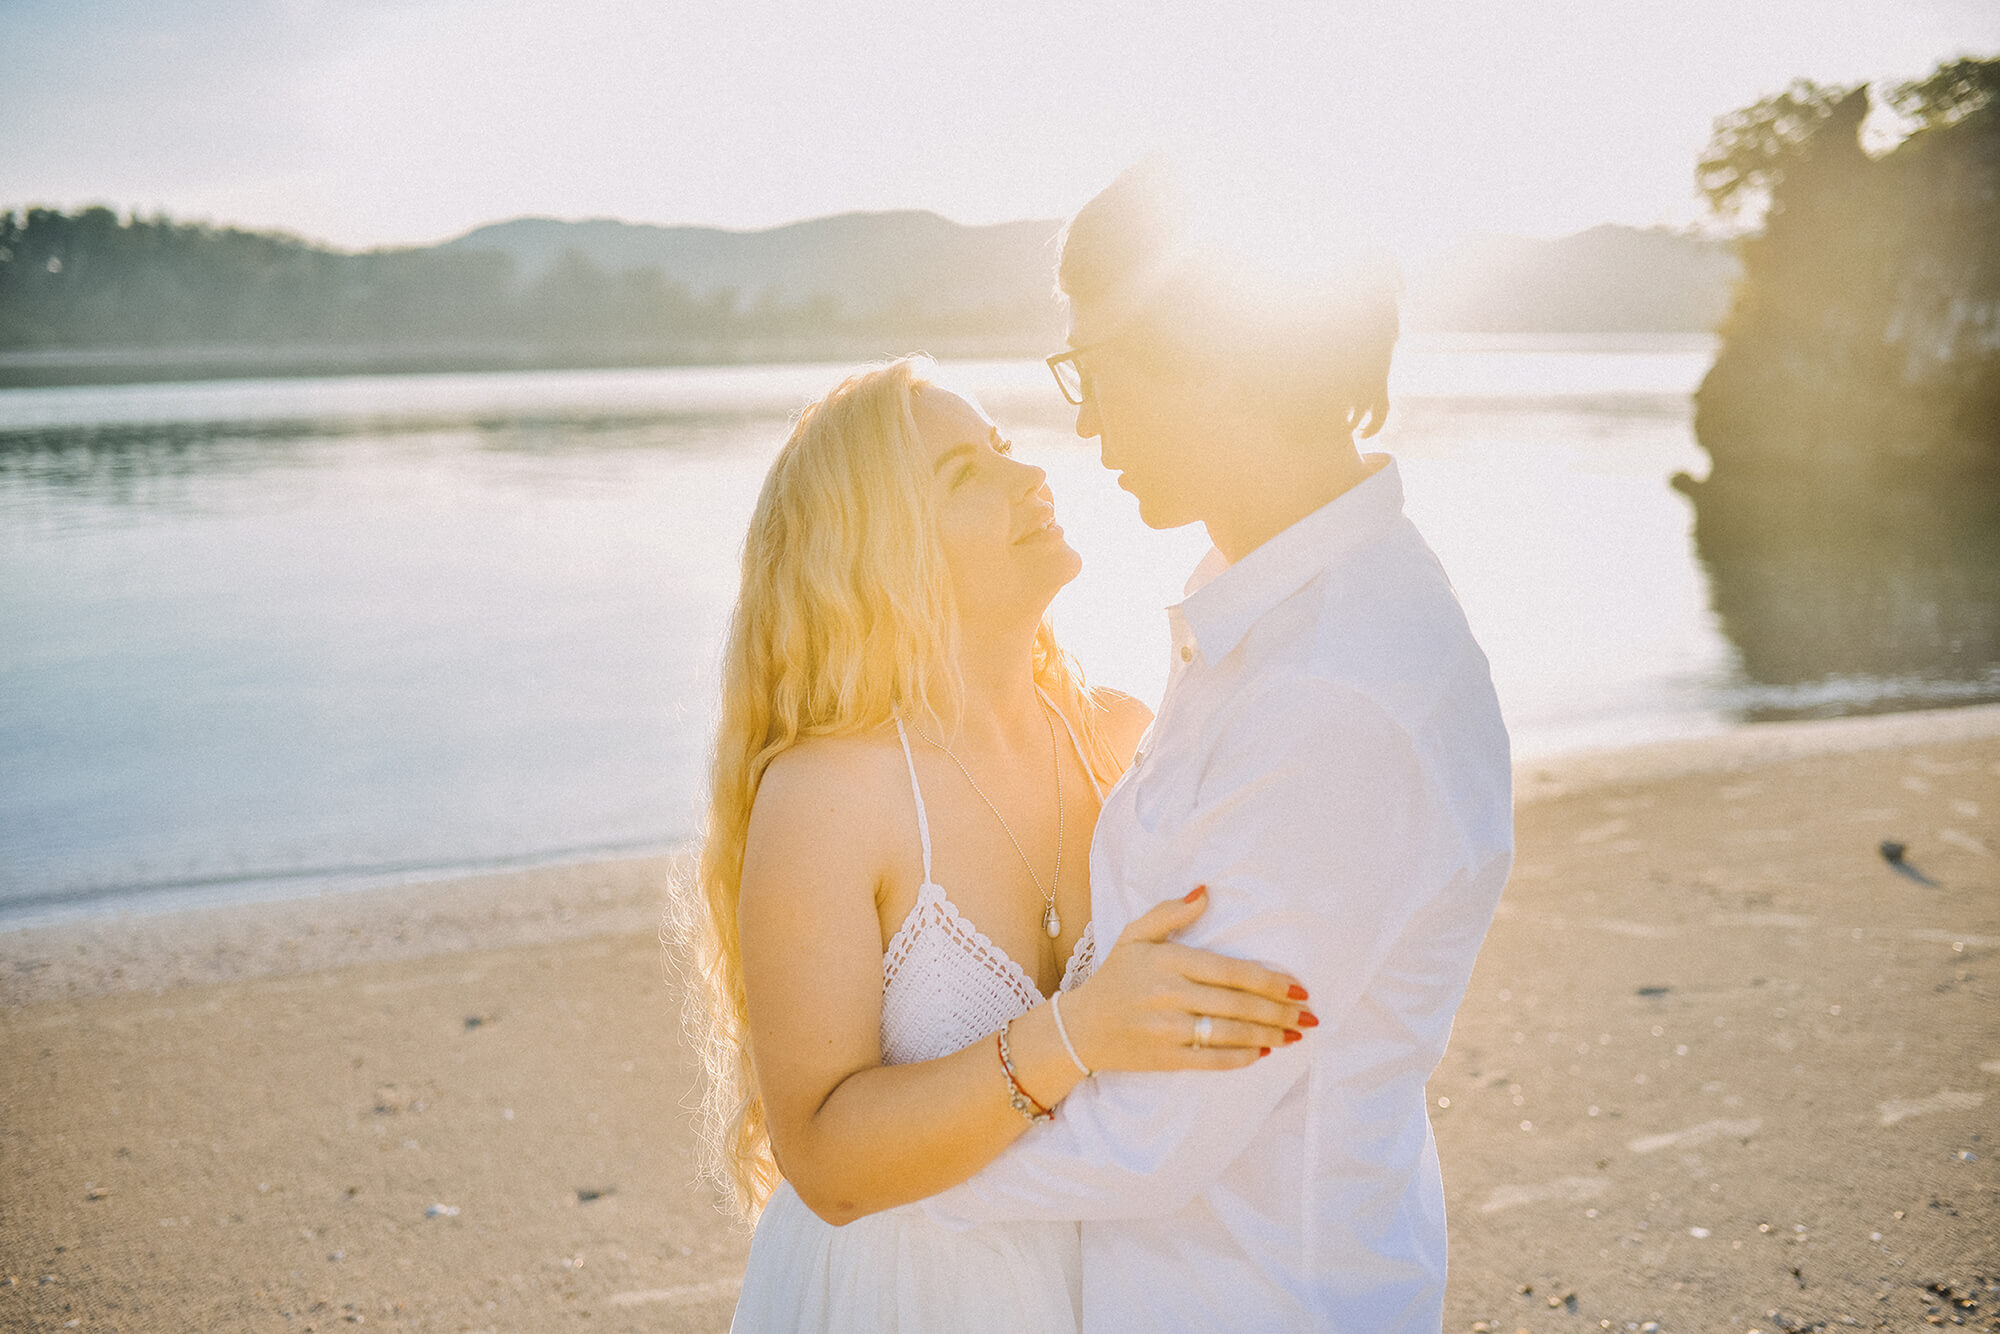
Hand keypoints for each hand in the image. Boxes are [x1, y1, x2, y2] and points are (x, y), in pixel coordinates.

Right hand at [1059, 887, 1312, 1070]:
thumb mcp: (1134, 936)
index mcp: (1169, 962)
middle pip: (1238, 1004)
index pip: (1230, 972)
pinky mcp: (1166, 1058)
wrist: (1080, 1029)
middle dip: (1279, 1012)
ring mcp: (1168, 1030)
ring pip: (1231, 1034)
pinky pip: (1213, 1061)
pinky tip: (1262, 1052)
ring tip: (1294, 1035)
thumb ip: (1170, 913)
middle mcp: (1170, 995)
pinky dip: (1241, 1058)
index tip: (1297, 988)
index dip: (1269, 981)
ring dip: (1269, 1035)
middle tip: (1308, 1016)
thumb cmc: (1115, 978)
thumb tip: (1206, 893)